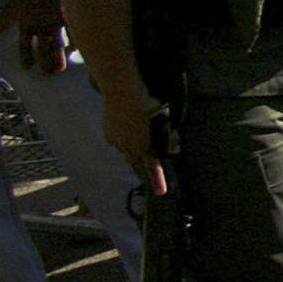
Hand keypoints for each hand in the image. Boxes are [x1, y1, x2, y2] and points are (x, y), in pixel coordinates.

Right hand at [101, 81, 165, 195]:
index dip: (158, 179)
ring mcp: (117, 141)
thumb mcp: (164, 119)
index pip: (152, 165)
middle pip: (139, 159)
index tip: (161, 192)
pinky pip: (119, 141)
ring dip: (134, 145)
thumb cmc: (148, 102)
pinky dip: (125, 137)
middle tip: (149, 139)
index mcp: (144, 144)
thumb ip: (167, 138)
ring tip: (138, 126)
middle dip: (145, 155)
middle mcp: (128, 146)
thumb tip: (173, 150)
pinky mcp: (109, 134)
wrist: (122, 89)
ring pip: (128, 150)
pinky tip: (128, 123)